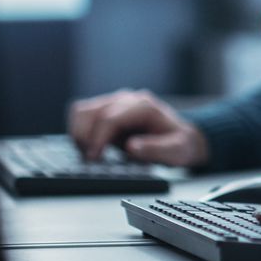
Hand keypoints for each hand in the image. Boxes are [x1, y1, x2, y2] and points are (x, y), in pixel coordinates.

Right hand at [66, 88, 207, 166]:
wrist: (181, 137)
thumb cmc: (179, 144)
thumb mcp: (176, 151)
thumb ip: (156, 149)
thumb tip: (132, 147)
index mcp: (144, 107)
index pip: (109, 118)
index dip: (98, 139)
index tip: (93, 159)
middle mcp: (127, 99)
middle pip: (91, 111)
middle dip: (85, 137)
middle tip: (89, 160)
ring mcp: (115, 102)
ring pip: (82, 110)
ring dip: (79, 133)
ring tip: (88, 155)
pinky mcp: (107, 110)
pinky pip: (83, 115)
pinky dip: (80, 131)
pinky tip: (89, 148)